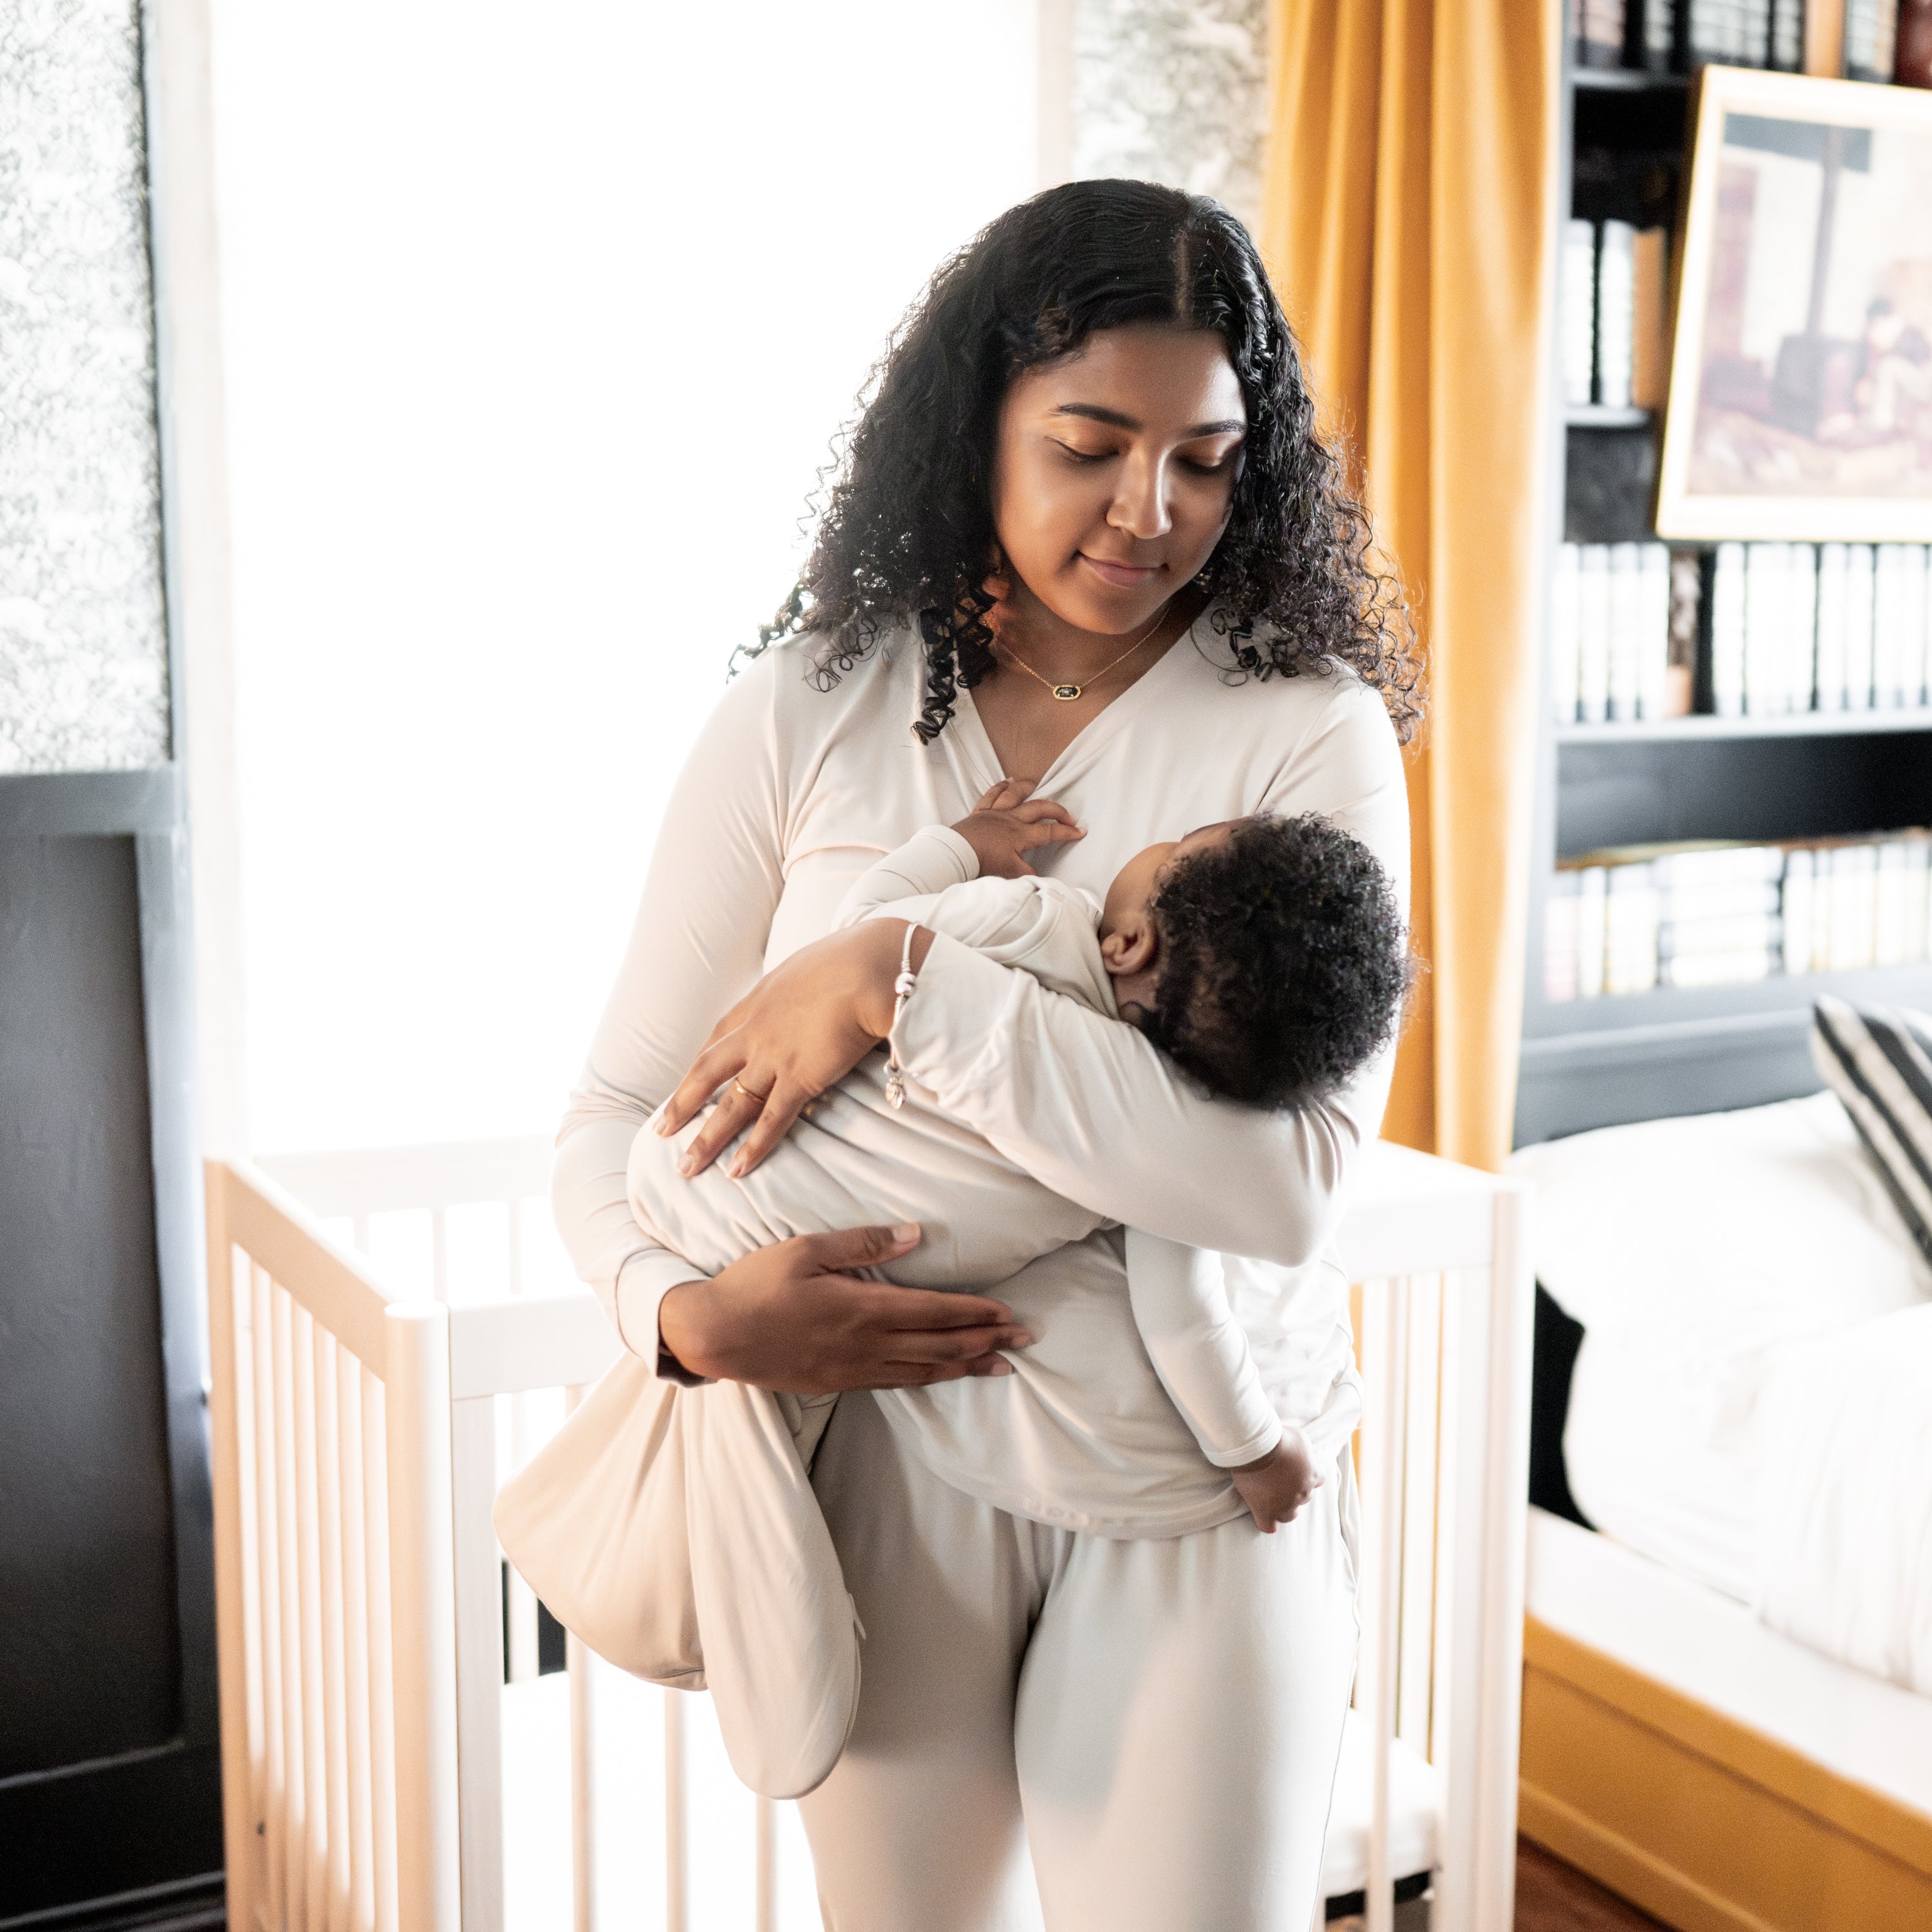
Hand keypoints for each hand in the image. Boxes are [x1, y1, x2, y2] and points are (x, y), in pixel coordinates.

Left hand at [655, 920, 933, 1178]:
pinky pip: (772, 1120)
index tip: (690, 1080)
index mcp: (759, 999)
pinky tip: (737, 1170)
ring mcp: (773, 1056)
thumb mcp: (812, 964)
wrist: (870, 967)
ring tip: (686, 1169)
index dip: (703, 1061)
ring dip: (707, 1139)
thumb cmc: (854, 958)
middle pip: (707, 1072)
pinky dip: (753, 1147)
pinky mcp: (801, 1077)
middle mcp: (756, 1030)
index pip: (720, 1034)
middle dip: (682, 1104)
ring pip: (731, 1105)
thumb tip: (812, 988)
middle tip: (661, 1131)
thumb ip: (802, 985)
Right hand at [657, 1223, 1032, 1391]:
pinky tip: (943, 1377)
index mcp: (861, 1307)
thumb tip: (916, 1234)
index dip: (974, 1313)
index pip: (933, 1311)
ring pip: (923, 1371)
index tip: (1008, 1313)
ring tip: (1001, 1366)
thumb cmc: (756, 1284)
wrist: (715, 1336)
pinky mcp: (838, 1383)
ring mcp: (853, 1369)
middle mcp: (865, 1344)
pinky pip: (896, 1383)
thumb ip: (862, 1242)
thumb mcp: (805, 1248)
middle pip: (939, 1346)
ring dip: (966, 1367)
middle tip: (1025, 1341)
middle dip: (985, 1342)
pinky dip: (929, 1380)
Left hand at [953, 778, 1083, 878]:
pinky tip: (1007, 782)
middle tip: (1067, 816)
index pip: (1050, 832)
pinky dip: (1001, 786)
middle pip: (1039, 808)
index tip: (1080, 831)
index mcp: (1021, 834)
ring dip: (1029, 789)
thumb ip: (1026, 874)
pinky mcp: (980, 811)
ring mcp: (995, 812)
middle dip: (1056, 810)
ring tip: (1037, 786)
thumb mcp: (1009, 872)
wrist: (956, 853)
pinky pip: (992, 794)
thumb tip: (1036, 876)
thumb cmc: (982, 862)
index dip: (1067, 832)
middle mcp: (1011, 819)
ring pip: (1016, 794)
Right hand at [1229, 1424, 1323, 1533]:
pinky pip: (1268, 1526)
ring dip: (1283, 1507)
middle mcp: (1303, 1493)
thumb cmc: (1278, 1438)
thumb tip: (1302, 1454)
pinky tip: (1261, 1515)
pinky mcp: (1265, 1511)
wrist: (1258, 1447)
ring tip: (1270, 1496)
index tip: (1295, 1470)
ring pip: (1289, 1514)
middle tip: (1277, 1478)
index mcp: (1313, 1475)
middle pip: (1303, 1498)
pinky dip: (1266, 1522)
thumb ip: (1305, 1451)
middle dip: (1293, 1490)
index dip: (1306, 1475)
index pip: (1317, 1480)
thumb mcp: (1300, 1438)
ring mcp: (1284, 1505)